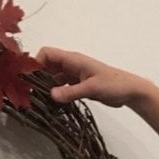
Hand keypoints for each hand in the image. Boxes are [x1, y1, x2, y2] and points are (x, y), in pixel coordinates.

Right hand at [36, 47, 151, 108]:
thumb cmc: (114, 84)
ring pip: (53, 77)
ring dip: (46, 87)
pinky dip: (55, 93)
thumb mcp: (92, 88)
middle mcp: (71, 65)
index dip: (36, 63)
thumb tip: (51, 95)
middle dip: (37, 76)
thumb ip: (71, 92)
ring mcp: (74, 76)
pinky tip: (51, 104)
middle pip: (47, 66)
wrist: (130, 91)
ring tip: (37, 100)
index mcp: (73, 60)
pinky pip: (62, 87)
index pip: (47, 53)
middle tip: (29, 93)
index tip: (29, 78)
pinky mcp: (78, 86)